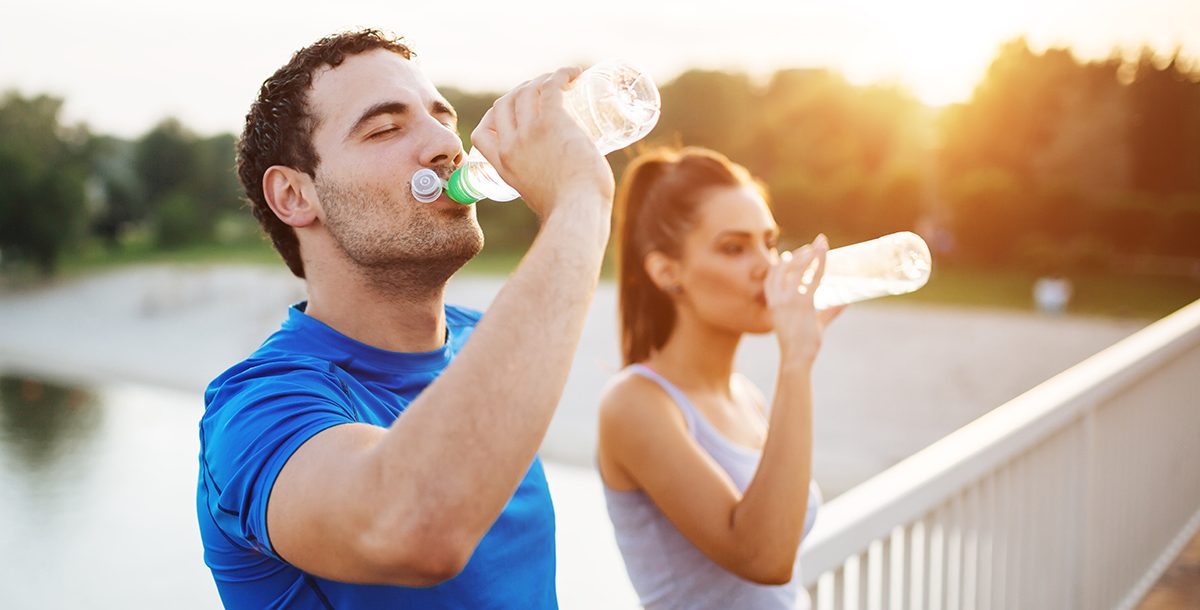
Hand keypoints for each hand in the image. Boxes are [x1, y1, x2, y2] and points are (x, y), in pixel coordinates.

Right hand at [469, 67, 614, 218]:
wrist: (578, 211)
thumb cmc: (570, 211)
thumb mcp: (540, 198)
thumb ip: (542, 188)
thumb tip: (561, 187)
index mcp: (503, 166)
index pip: (481, 133)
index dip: (493, 119)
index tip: (513, 114)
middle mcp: (510, 146)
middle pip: (503, 105)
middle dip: (520, 92)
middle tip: (544, 93)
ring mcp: (529, 133)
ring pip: (526, 91)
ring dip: (542, 79)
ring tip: (562, 81)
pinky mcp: (552, 122)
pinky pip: (550, 86)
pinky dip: (562, 74)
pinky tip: (575, 72)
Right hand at [764, 234, 844, 365]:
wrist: (797, 358)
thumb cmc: (803, 345)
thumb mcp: (814, 323)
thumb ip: (829, 311)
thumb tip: (846, 301)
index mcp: (774, 304)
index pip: (771, 277)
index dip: (779, 264)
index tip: (787, 253)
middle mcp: (778, 299)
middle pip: (783, 267)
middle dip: (798, 253)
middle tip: (813, 245)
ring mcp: (789, 300)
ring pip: (797, 268)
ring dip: (808, 254)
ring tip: (819, 245)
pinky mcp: (802, 303)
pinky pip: (812, 278)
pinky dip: (819, 263)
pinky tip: (824, 254)